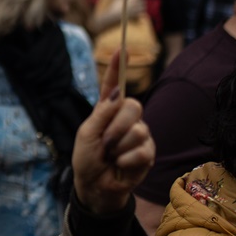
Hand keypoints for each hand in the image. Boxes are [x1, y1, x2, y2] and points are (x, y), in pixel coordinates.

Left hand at [71, 56, 154, 215]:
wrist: (95, 186)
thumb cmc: (87, 159)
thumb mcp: (87, 134)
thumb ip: (101, 114)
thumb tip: (118, 94)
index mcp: (108, 109)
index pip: (114, 85)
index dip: (118, 67)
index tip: (121, 49)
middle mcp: (126, 118)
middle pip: (133, 106)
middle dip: (117, 126)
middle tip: (106, 143)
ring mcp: (140, 134)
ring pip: (138, 130)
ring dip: (119, 147)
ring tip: (112, 157)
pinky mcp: (148, 152)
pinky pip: (142, 150)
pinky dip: (126, 160)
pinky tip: (121, 166)